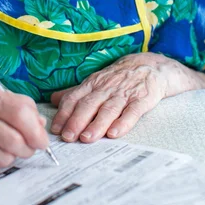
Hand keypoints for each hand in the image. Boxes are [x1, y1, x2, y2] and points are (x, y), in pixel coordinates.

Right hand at [0, 85, 48, 172]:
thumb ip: (20, 107)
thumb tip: (41, 125)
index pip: (21, 113)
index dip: (37, 131)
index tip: (42, 140)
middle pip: (16, 140)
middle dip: (29, 148)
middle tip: (28, 147)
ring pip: (6, 157)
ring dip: (13, 156)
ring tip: (5, 146)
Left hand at [50, 52, 197, 142]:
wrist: (150, 66)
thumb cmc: (118, 78)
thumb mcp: (96, 81)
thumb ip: (76, 92)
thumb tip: (54, 100)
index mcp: (92, 84)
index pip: (75, 98)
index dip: (64, 113)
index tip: (56, 129)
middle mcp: (106, 88)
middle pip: (89, 104)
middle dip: (76, 121)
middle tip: (68, 137)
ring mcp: (124, 93)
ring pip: (108, 109)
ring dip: (97, 124)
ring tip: (86, 138)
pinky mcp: (142, 99)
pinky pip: (132, 111)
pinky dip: (123, 122)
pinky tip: (115, 133)